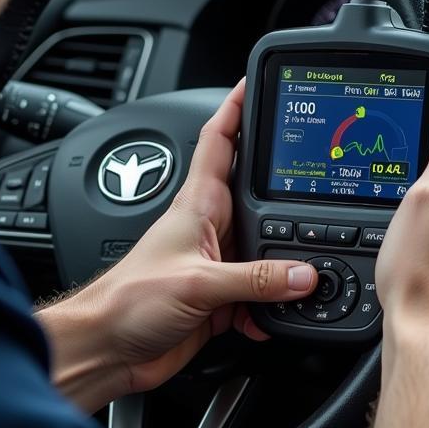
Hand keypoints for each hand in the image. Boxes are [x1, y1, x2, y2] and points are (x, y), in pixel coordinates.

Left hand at [40, 81, 316, 411]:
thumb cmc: (130, 301)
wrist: (109, 347)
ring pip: (266, 249)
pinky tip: (270, 319)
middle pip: (257, 194)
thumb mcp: (197, 283)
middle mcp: (209, 227)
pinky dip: (270, 307)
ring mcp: (216, 262)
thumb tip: (303, 275)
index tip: (256, 81)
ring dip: (284, 263)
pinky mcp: (219, 298)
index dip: (237, 106)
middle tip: (319, 177)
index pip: (219, 139)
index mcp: (197, 204)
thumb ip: (254, 279)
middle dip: (287, 188)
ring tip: (308, 271)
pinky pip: (259, 295)